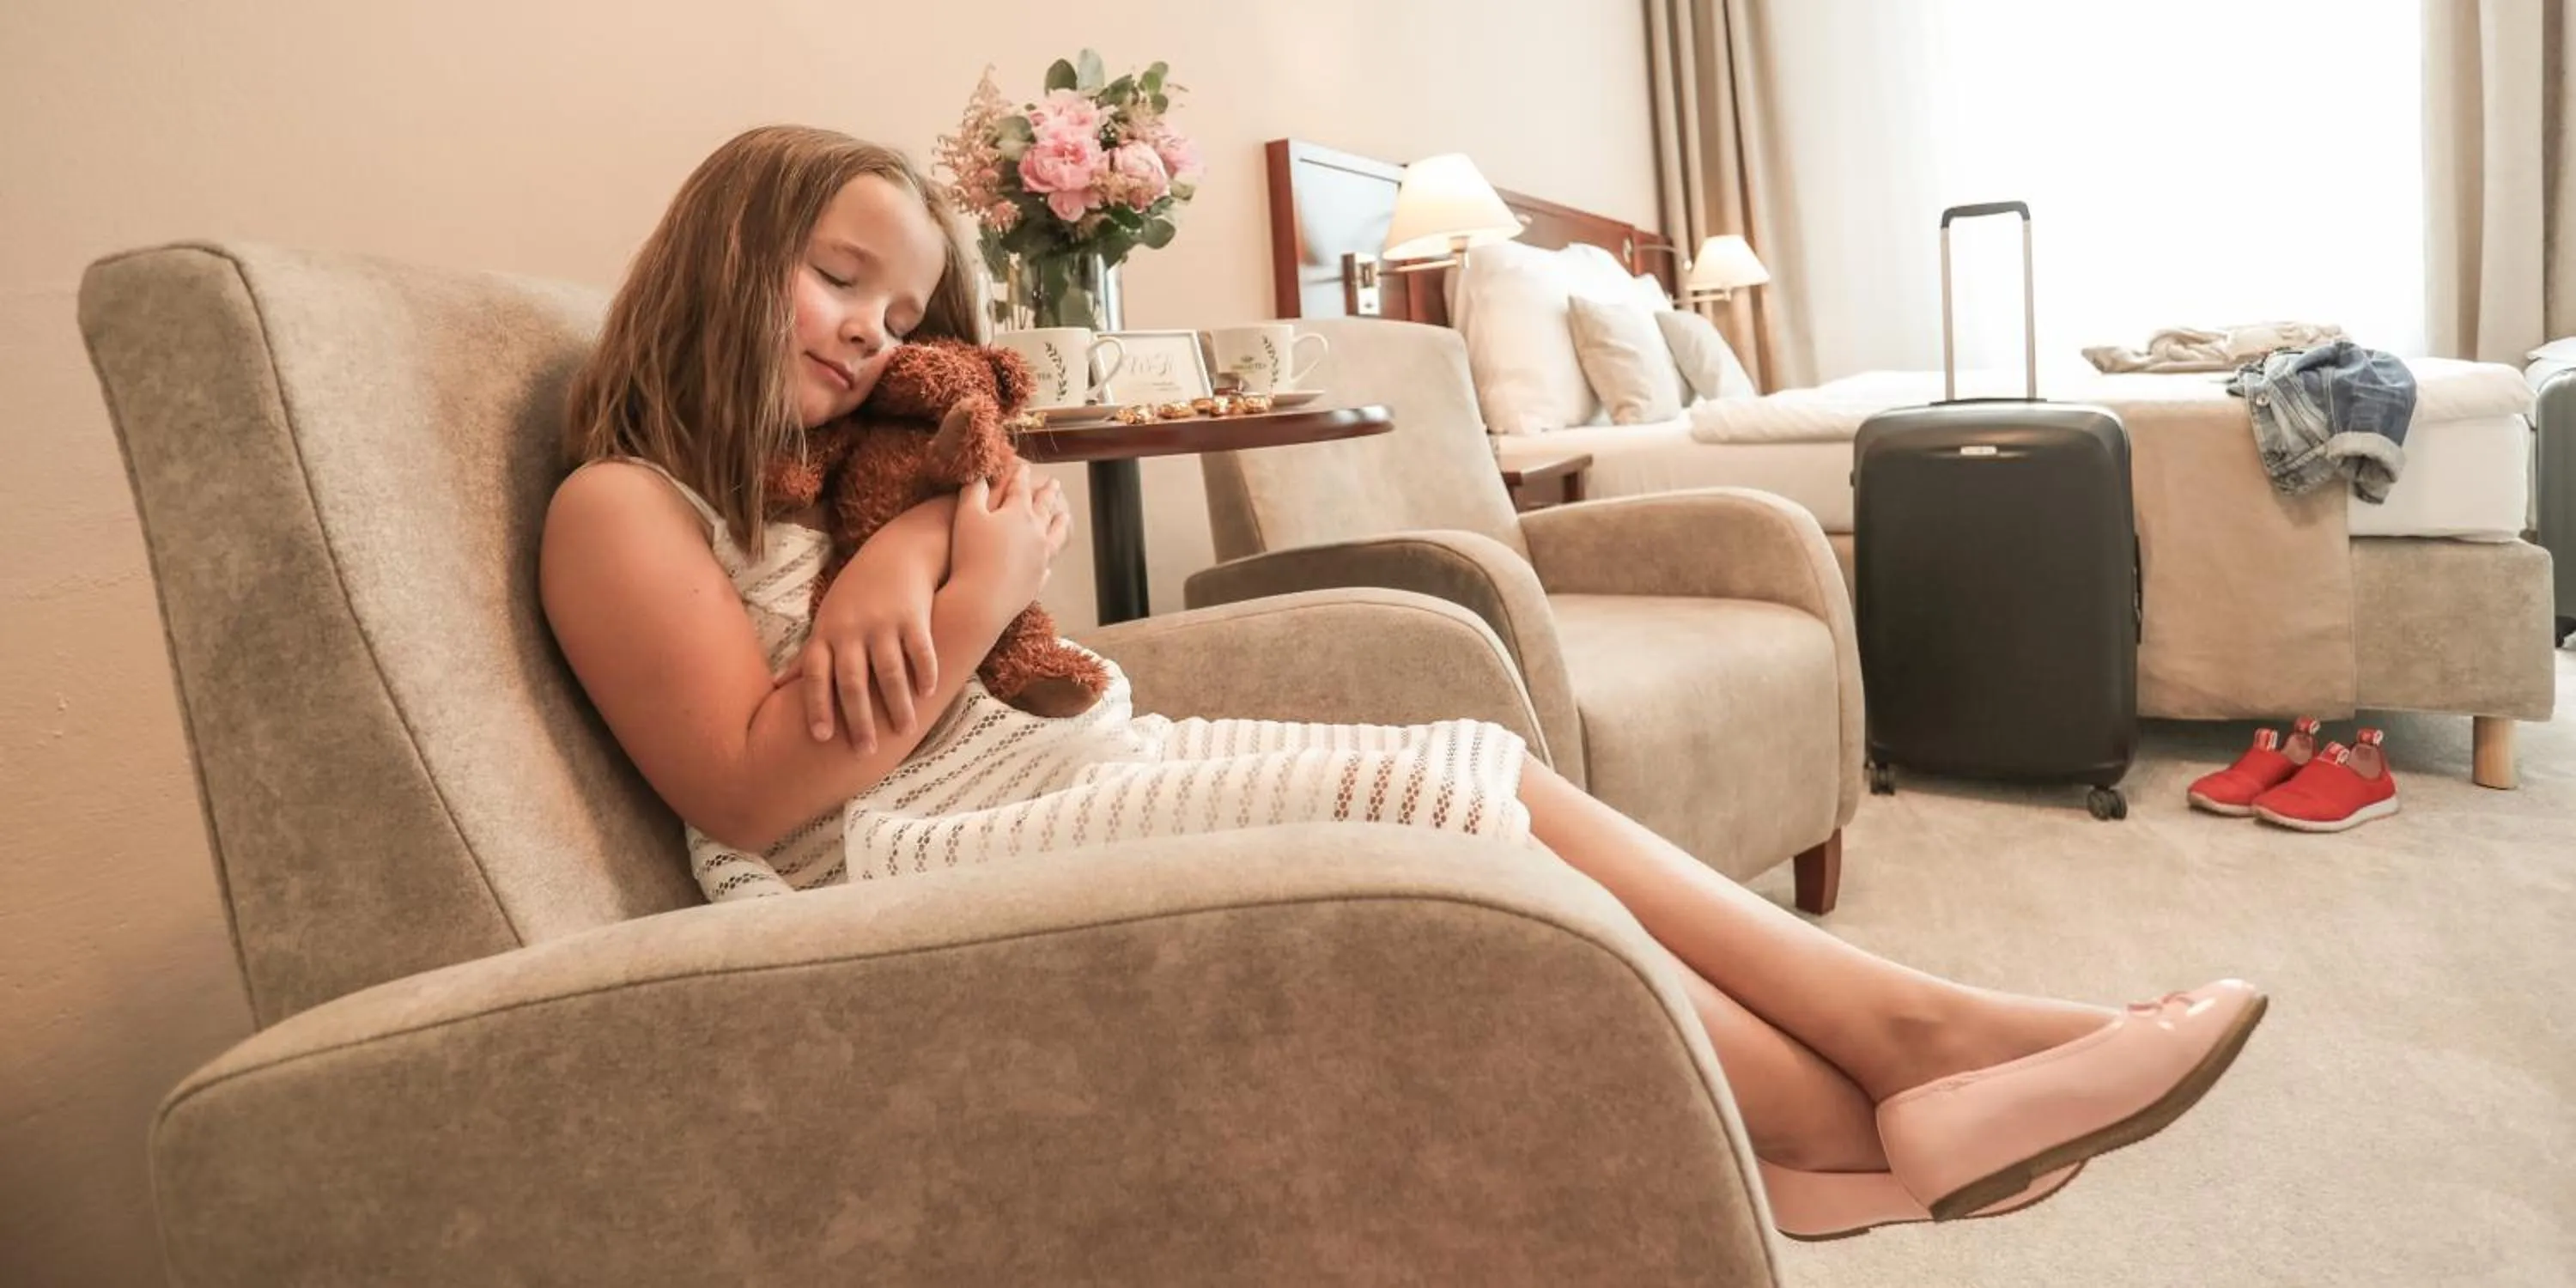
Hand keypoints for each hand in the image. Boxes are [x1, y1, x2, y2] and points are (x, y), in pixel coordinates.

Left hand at [775, 540, 939, 753]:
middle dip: (858, 719)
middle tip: (865, 751)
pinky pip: (920, 649)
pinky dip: (924, 671)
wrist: (897, 552)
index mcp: (827, 635)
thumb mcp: (826, 620)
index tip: (820, 738)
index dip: (817, 706)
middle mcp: (851, 630)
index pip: (817, 676)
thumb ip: (808, 656)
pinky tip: (928, 693)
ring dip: (896, 704)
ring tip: (904, 731)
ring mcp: (883, 622)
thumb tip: (777, 687)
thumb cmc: (856, 594)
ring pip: (889, 671)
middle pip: (853, 681)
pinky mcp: (913, 615)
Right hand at [951, 464, 1056, 615]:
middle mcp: (1036, 533)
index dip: (1021, 477)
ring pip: (1056, 534)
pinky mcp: (1038, 579)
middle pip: (1045, 507)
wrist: (981, 598)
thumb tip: (980, 476)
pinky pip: (1047, 564)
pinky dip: (1049, 557)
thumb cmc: (970, 554)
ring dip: (1060, 523)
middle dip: (1048, 493)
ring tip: (1065, 515)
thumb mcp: (965, 516)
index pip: (1021, 489)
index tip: (1025, 468)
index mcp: (1018, 513)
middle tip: (1055, 483)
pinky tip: (1049, 558)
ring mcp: (1040, 557)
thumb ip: (973, 492)